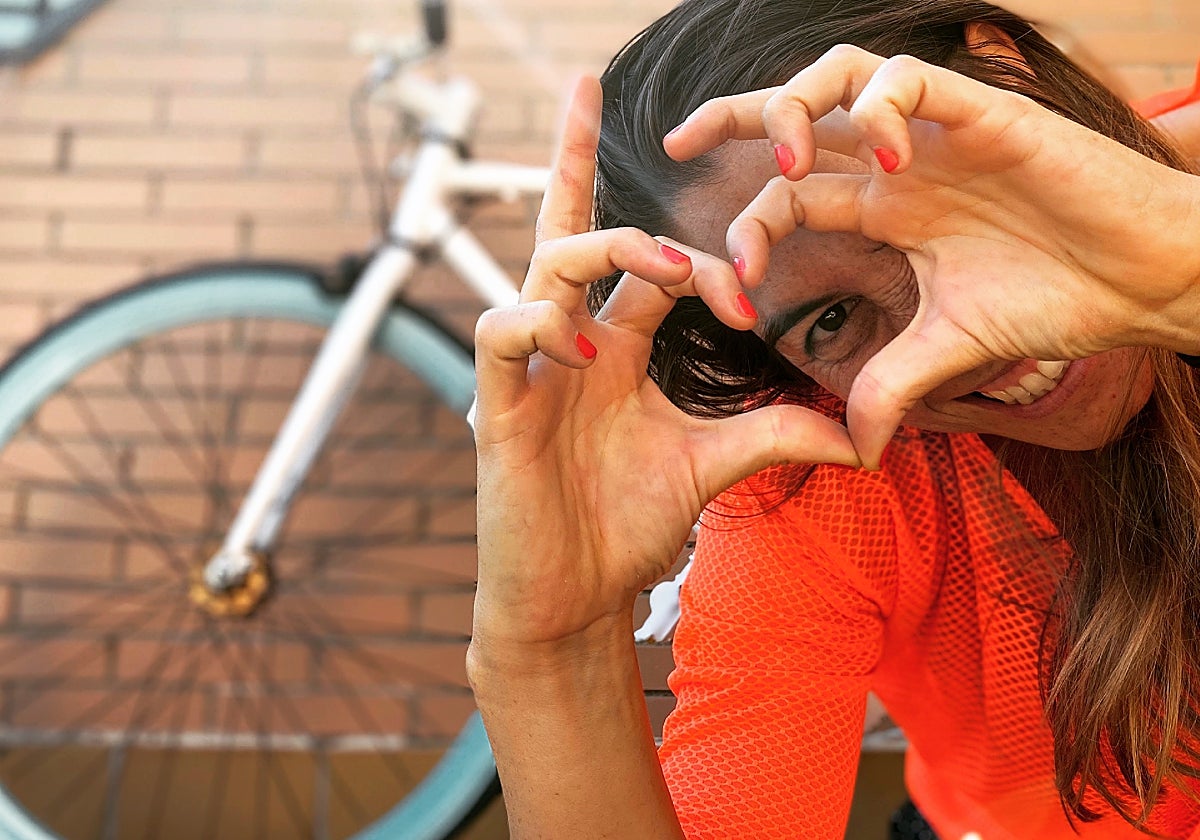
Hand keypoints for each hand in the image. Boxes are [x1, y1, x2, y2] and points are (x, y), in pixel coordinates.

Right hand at [472, 76, 858, 653]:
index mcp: (616, 347)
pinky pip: (500, 335)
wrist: (575, 598)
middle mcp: (570, 343)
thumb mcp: (712, 468)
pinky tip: (584, 345)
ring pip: (539, 268)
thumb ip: (775, 435)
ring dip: (595, 250)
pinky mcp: (498, 407)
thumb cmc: (625, 527)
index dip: (688, 252)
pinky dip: (539, 324)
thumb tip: (865, 435)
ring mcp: (530, 370)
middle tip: (595, 102)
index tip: (745, 298)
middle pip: (565, 229)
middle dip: (569, 155)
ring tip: (653, 263)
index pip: (636, 261)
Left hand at [665, 45, 1199, 467]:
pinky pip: (912, 78)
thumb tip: (855, 451)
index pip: (791, 194)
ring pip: (843, 75)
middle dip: (734, 119)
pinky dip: (882, 104)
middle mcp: (901, 164)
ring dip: (799, 105)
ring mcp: (938, 134)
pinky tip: (882, 154)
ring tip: (790, 159)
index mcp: (886, 211)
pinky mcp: (983, 114)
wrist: (1143, 285)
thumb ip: (890, 385)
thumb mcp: (948, 348)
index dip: (749, 227)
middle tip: (678, 142)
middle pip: (800, 116)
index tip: (732, 280)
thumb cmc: (1057, 302)